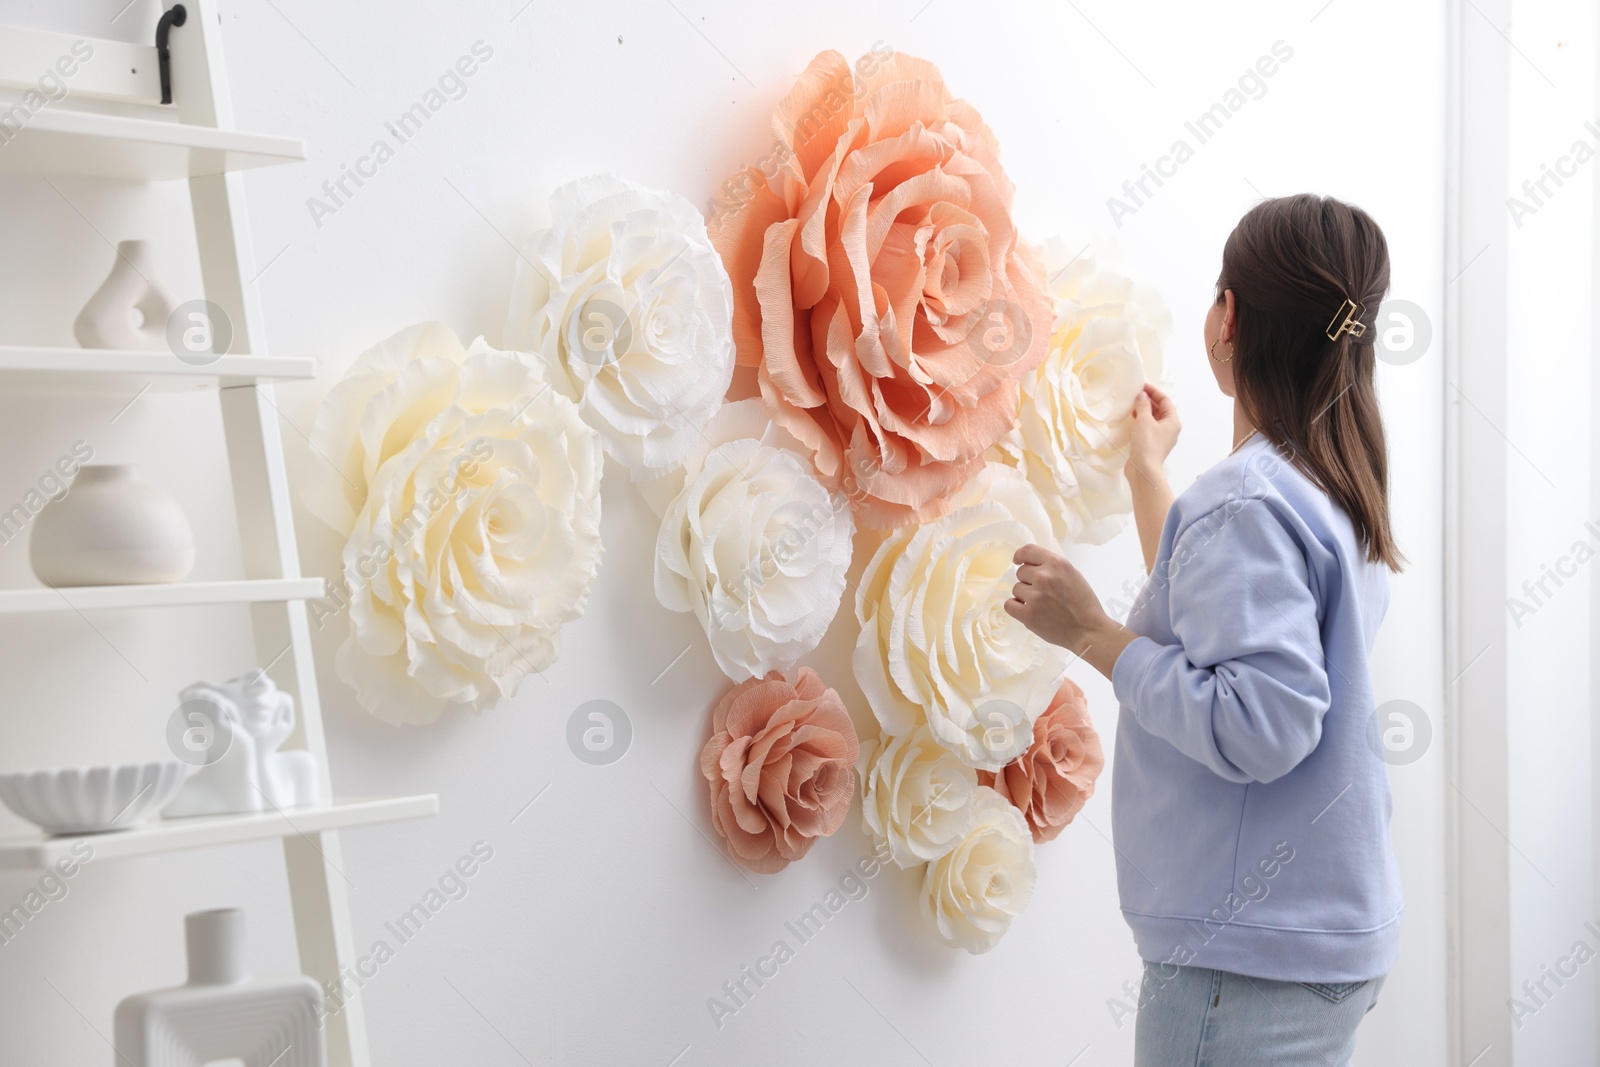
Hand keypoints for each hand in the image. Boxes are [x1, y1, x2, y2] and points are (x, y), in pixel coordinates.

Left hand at [1004, 544, 1137, 680]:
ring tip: (1041, 605)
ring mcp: (1035, 595)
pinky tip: (1028, 611)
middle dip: (1029, 581)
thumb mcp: (1073, 575)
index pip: (1028, 551)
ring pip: (1016, 589)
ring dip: (1024, 596)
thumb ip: (1053, 568)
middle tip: (1043, 593)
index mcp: (1057, 564)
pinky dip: (1016, 608)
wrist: (1089, 630)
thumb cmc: (1084, 605)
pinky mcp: (1028, 614)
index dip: (1020, 556)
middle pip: (1021, 572)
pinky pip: (1009, 604)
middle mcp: (1044, 576)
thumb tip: (1034, 566)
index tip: (1017, 561)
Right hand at [1128, 383, 1179, 481]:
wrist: (1144, 470)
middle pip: (1161, 408)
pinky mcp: (1152, 443)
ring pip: (1154, 418)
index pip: (1165, 400)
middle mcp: (1170, 428)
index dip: (1153, 391)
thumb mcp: (1144, 421)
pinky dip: (1142, 420)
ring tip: (1132, 404)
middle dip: (1149, 400)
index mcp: (1173, 421)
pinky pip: (1148, 426)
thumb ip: (1143, 405)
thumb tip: (1142, 395)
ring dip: (1144, 410)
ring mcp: (1161, 437)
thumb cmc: (1147, 445)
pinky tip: (1132, 418)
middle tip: (1136, 394)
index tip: (1141, 385)